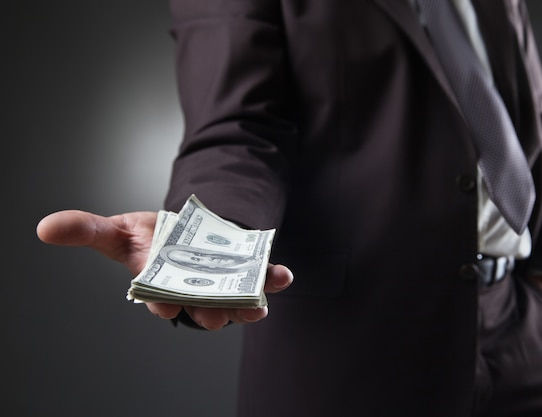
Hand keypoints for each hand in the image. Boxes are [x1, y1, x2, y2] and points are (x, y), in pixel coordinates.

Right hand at [37, 210, 292, 328]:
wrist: (180, 230)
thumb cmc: (146, 240)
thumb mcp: (115, 230)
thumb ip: (85, 230)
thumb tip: (45, 228)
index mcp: (160, 290)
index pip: (161, 303)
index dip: (164, 306)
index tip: (167, 305)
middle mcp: (191, 294)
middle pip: (202, 310)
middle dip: (209, 314)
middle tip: (216, 315)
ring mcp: (219, 285)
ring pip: (234, 303)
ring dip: (246, 305)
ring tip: (257, 305)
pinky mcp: (242, 273)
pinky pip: (260, 280)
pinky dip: (273, 279)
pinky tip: (283, 275)